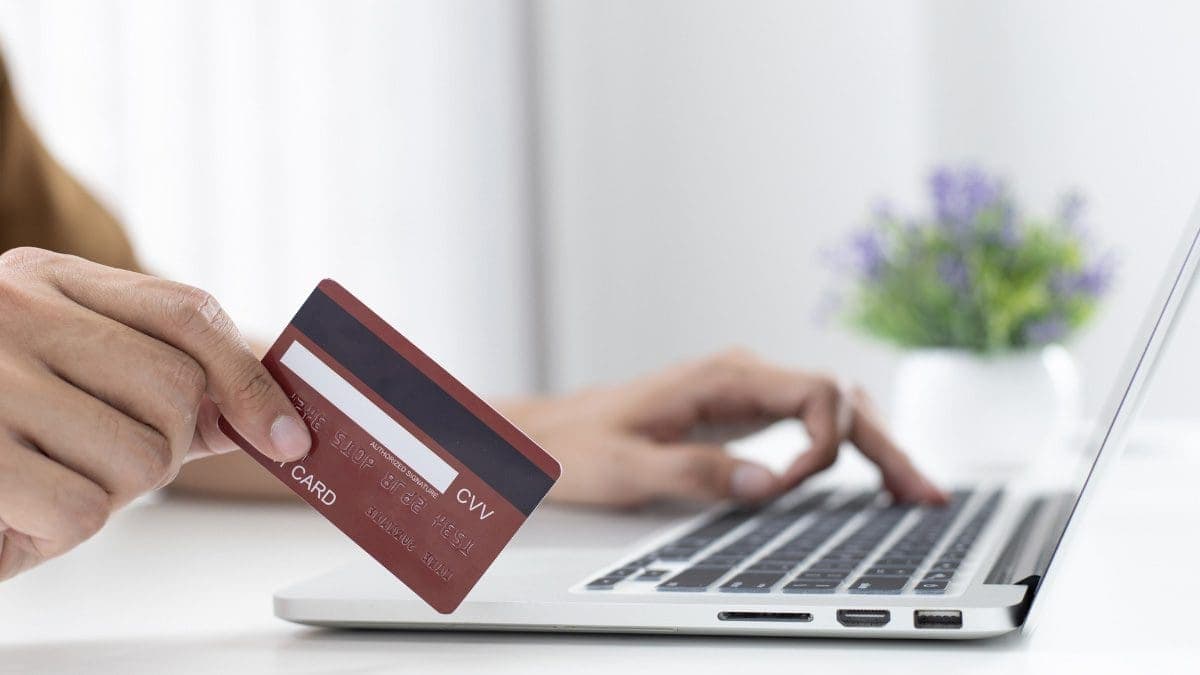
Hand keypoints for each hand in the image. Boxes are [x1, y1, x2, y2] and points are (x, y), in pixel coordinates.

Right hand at [0, 248, 310, 579]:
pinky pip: (79, 511)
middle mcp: (13, 310)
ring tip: (43, 479)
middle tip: (101, 457)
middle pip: (177, 395)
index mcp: (46, 279)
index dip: (250, 380)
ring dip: (106, 494)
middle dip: (161, 448)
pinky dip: (59, 531)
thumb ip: (152, 378)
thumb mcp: (57, 363)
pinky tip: (16, 511)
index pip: (188, 312)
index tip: (289, 438)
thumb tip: (260, 415)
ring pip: (138, 458)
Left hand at [502, 349, 945, 507]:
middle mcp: (743, 376)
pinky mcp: (741, 413)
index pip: (816, 393)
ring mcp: (745, 392)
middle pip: (839, 399)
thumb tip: (764, 485)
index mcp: (722, 377)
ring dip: (875, 448)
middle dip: (885, 446)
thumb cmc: (579, 447)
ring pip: (831, 410)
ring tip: (914, 493)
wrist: (547, 435)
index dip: (824, 444)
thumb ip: (694, 473)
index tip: (790, 488)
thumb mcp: (626, 466)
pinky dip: (843, 451)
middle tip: (925, 496)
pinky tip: (867, 479)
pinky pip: (808, 424)